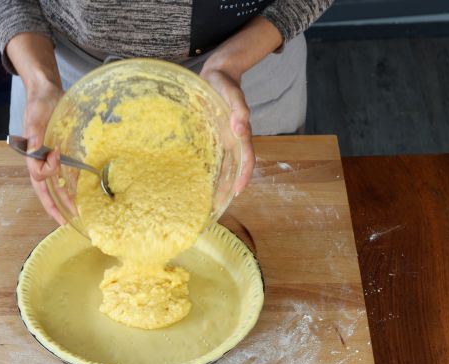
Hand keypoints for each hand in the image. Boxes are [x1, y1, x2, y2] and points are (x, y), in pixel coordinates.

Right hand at [23, 81, 65, 223]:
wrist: (47, 92)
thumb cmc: (39, 102)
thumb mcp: (36, 114)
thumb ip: (34, 131)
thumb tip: (34, 147)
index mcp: (31, 153)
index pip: (38, 174)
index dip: (48, 169)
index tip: (58, 153)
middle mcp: (39, 160)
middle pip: (45, 189)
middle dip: (55, 206)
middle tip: (66, 221)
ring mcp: (50, 160)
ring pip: (54, 186)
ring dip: (64, 201)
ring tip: (75, 215)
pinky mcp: (60, 155)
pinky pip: (64, 176)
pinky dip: (71, 188)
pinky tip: (81, 197)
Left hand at [199, 67, 254, 192]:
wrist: (218, 74)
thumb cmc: (224, 82)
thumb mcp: (231, 91)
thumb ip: (238, 108)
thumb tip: (240, 128)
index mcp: (240, 130)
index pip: (247, 158)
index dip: (244, 175)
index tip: (237, 191)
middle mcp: (233, 137)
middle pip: (235, 165)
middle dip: (229, 184)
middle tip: (217, 203)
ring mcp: (224, 137)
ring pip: (225, 162)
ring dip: (220, 179)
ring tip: (209, 198)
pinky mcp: (214, 134)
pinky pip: (215, 154)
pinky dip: (211, 167)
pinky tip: (201, 177)